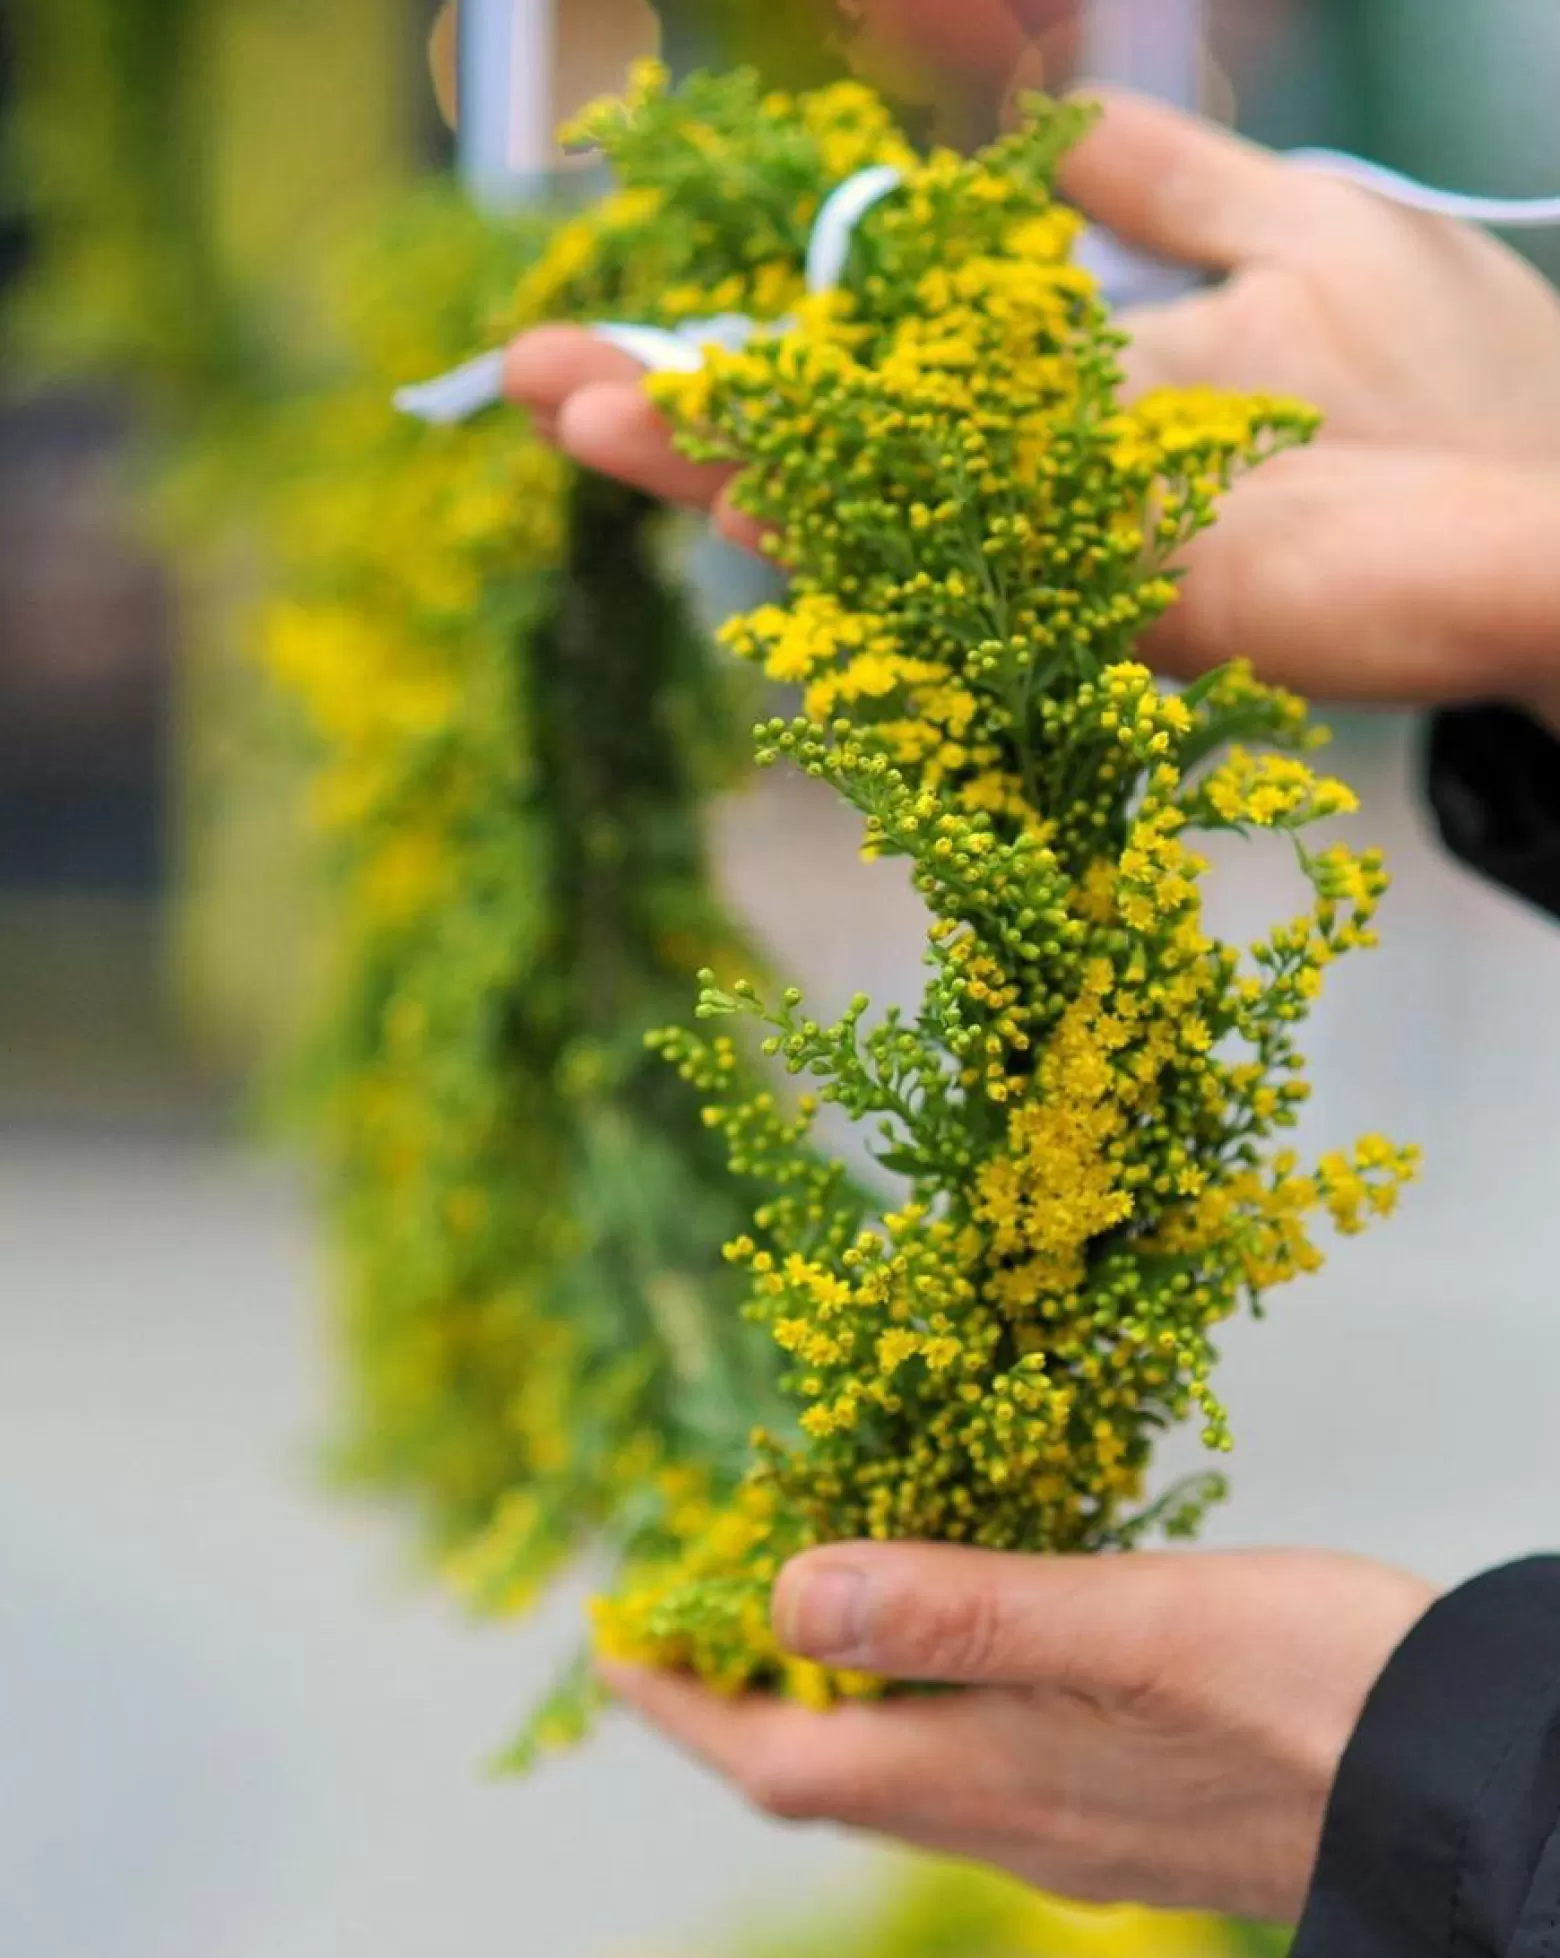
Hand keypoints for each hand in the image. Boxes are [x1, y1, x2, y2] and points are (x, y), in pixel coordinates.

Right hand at [503, 92, 1559, 731]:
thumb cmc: (1454, 384)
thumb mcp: (1289, 227)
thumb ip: (1151, 190)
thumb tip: (1043, 139)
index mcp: (1094, 393)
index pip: (891, 357)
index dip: (768, 344)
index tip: (645, 321)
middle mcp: (1071, 483)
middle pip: (852, 433)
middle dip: (699, 405)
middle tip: (530, 381)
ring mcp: (1100, 548)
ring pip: (872, 492)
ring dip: (717, 455)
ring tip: (563, 410)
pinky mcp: (1146, 599)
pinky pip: (964, 552)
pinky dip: (840, 526)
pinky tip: (709, 490)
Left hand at [603, 1545, 1434, 1924]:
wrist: (1462, 1788)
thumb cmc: (1312, 1692)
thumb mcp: (1131, 1624)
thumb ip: (963, 1608)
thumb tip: (793, 1590)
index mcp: (987, 1774)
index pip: (777, 1757)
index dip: (679, 1704)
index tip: (605, 1646)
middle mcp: (1008, 1816)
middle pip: (820, 1776)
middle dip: (732, 1705)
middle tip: (679, 1624)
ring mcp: (1067, 1826)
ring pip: (894, 1772)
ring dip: (820, 1705)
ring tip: (785, 1619)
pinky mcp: (1124, 1811)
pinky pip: (971, 1765)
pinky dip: (915, 1704)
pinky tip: (946, 1650)